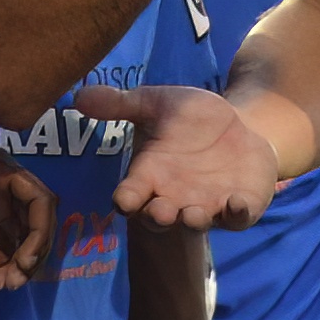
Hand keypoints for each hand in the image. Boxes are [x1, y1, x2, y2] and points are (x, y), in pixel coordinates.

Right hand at [96, 80, 282, 233]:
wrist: (240, 125)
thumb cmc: (190, 118)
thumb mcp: (157, 104)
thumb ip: (121, 104)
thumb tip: (79, 96)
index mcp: (150, 176)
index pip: (131, 195)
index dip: (126, 200)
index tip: (123, 199)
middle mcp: (175, 197)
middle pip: (159, 218)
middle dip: (159, 218)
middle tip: (161, 212)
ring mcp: (208, 206)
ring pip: (196, 224)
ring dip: (194, 222)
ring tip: (193, 214)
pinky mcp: (240, 208)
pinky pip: (237, 219)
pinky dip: (237, 214)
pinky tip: (236, 202)